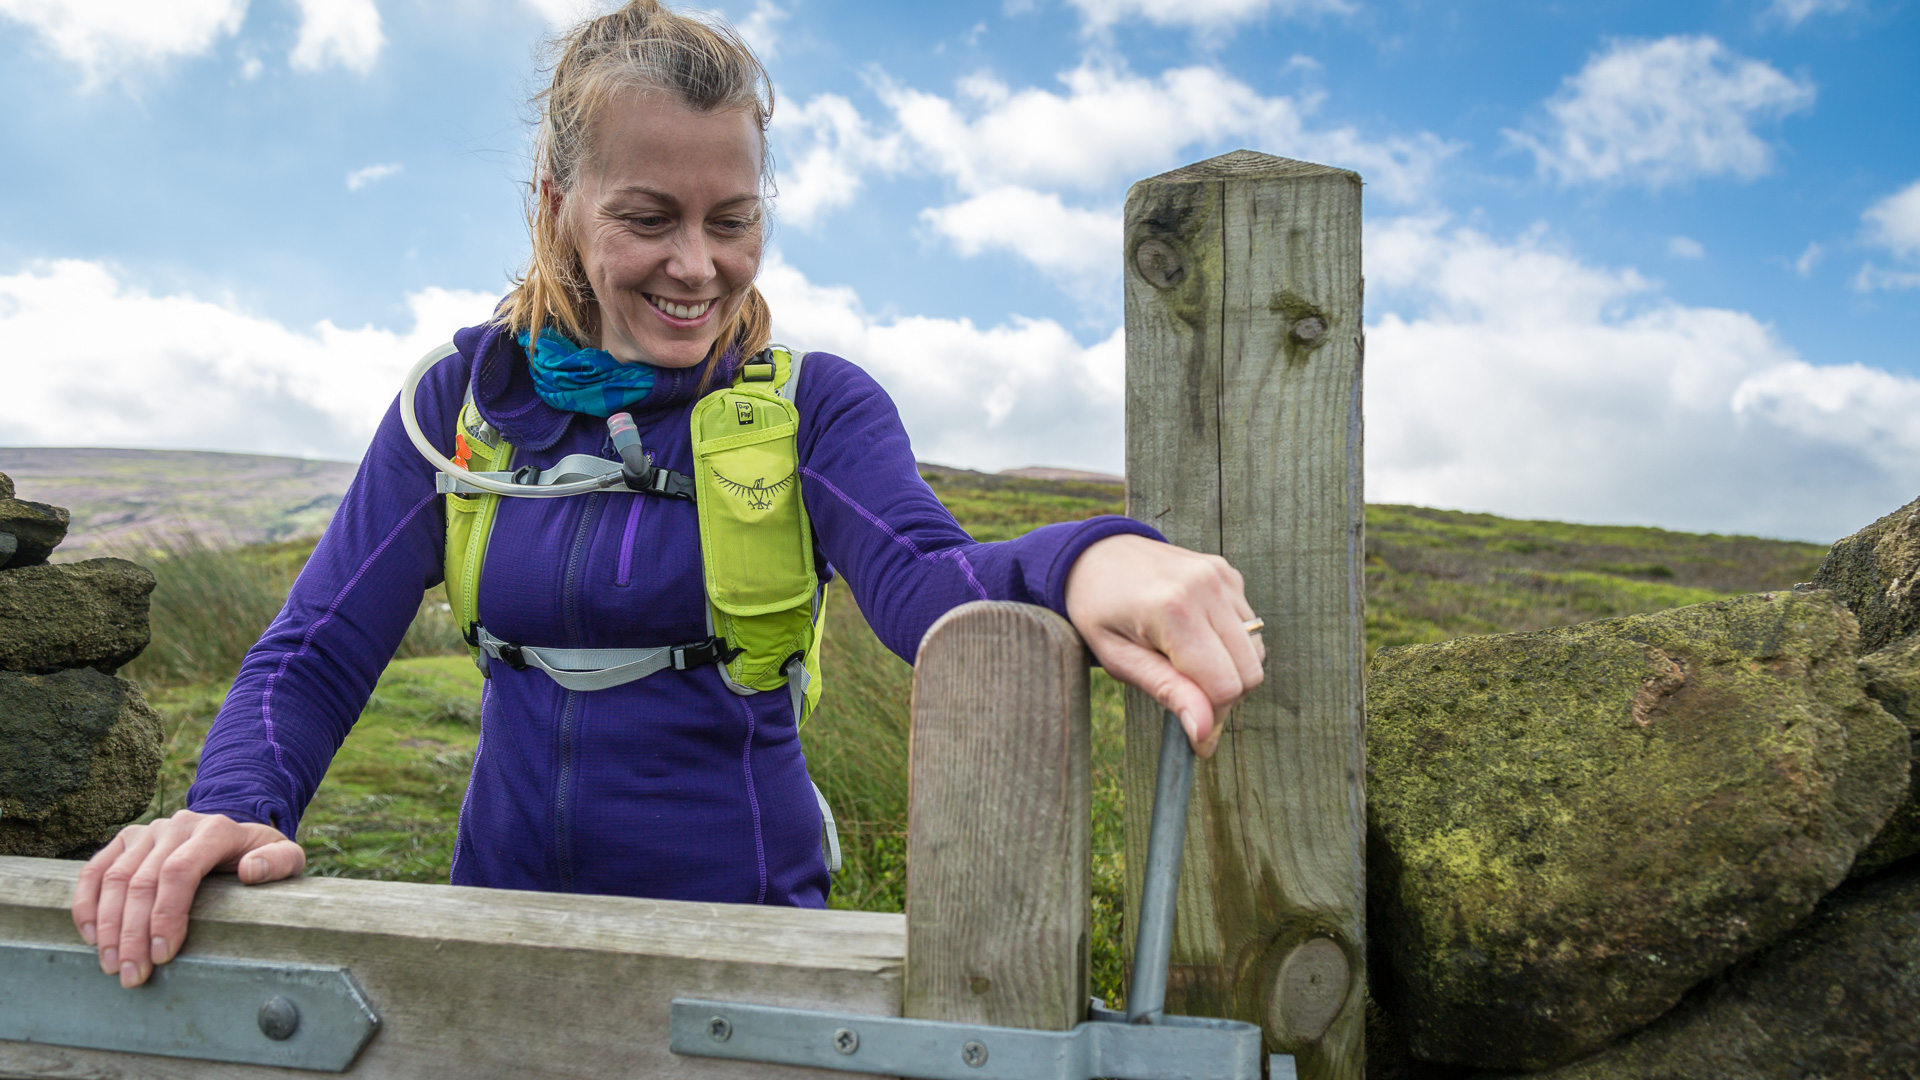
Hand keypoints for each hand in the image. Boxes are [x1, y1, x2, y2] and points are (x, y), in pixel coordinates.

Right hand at [71, 810, 304, 987]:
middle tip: (132, 975)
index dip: (166, 915)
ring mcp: (148, 832)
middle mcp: (177, 826)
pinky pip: (94, 871)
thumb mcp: (287, 858)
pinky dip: (87, 905)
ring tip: (113, 965)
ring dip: (107, 927)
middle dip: (133, 934)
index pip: (180, 871)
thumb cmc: (261, 856)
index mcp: (216, 830)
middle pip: (142, 881)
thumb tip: (251, 871)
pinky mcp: (125, 840)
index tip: (163, 955)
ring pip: (114, 879)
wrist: (235, 835)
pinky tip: (91, 938)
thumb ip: (279, 862)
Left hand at [1064, 534, 1263, 757]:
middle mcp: (1206, 587)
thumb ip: (1166, 691)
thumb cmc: (1100, 610)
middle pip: (1249, 672)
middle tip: (1188, 699)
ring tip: (1186, 665)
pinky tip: (1195, 637)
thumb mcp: (1119, 659)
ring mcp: (1221, 577)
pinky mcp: (1229, 575)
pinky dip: (1230, 645)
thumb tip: (1204, 732)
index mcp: (1173, 609)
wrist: (1097, 554)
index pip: (1224, 685)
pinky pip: (1249, 628)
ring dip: (1229, 671)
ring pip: (1256, 652)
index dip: (1213, 719)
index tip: (1197, 739)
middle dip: (1224, 698)